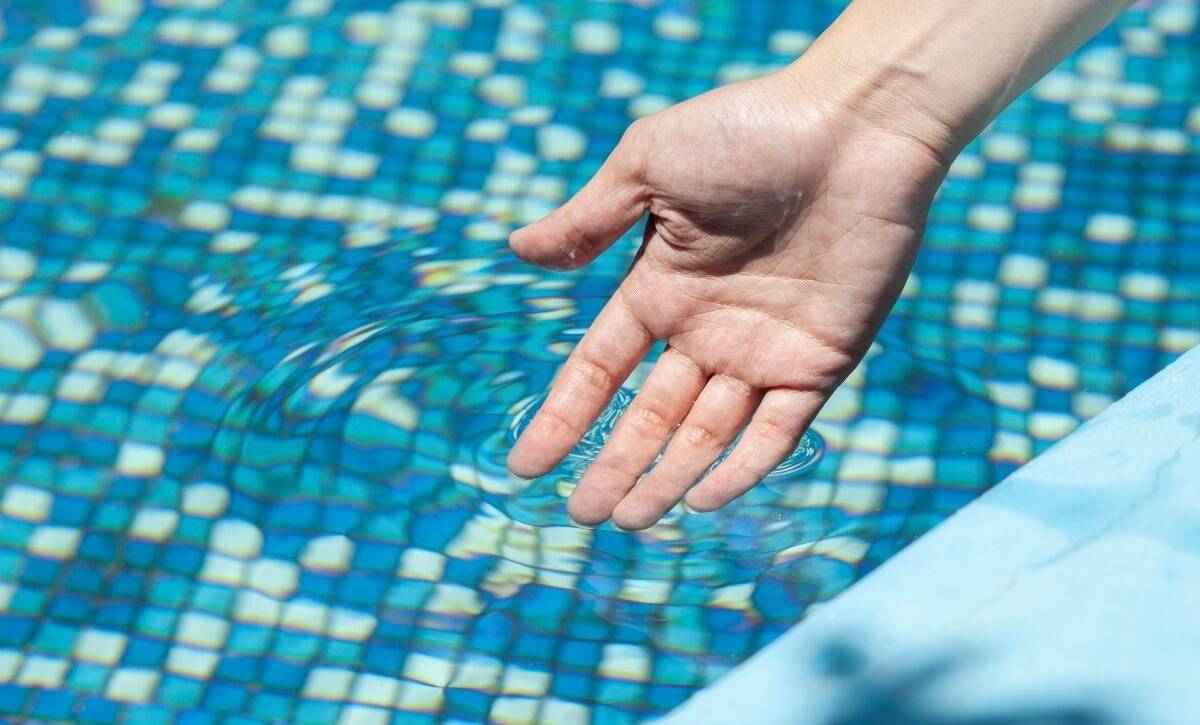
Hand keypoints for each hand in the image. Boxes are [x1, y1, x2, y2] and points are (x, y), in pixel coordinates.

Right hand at [507, 66, 949, 529]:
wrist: (855, 125)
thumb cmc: (748, 132)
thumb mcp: (649, 166)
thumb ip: (588, 218)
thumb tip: (517, 250)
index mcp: (660, 288)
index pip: (600, 369)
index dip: (564, 417)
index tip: (527, 464)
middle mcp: (706, 330)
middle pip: (650, 415)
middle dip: (615, 464)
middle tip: (581, 515)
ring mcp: (763, 350)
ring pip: (706, 434)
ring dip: (668, 478)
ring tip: (631, 521)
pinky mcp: (820, 361)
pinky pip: (777, 428)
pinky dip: (744, 466)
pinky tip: (704, 499)